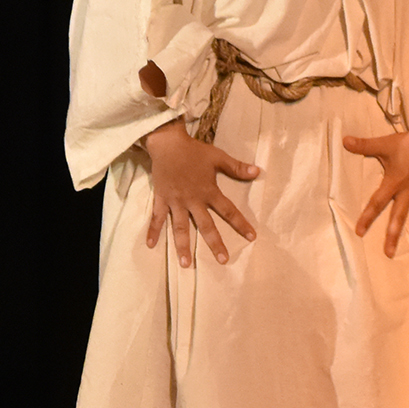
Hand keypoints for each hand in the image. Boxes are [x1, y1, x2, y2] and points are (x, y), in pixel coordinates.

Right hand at [143, 122, 258, 266]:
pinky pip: (157, 218)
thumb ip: (237, 167)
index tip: (251, 237)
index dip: (241, 224)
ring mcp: (176, 202)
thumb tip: (258, 172)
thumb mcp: (218, 157)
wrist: (167, 143)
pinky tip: (150, 245)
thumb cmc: (194, 151)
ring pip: (180, 228)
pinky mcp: (162, 199)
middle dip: (215, 243)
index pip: (228, 211)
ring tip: (185, 264)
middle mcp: (193, 201)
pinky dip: (152, 231)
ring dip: (183, 246)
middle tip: (222, 261)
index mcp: (208, 191)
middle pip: (206, 226)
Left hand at [344, 66, 408, 258]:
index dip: (368, 217)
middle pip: (399, 216)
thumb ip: (363, 145)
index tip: (360, 232)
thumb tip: (344, 140)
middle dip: (393, 236)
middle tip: (389, 254)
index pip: (377, 202)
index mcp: (395, 182)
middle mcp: (408, 191)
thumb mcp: (384, 143)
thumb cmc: (408, 141)